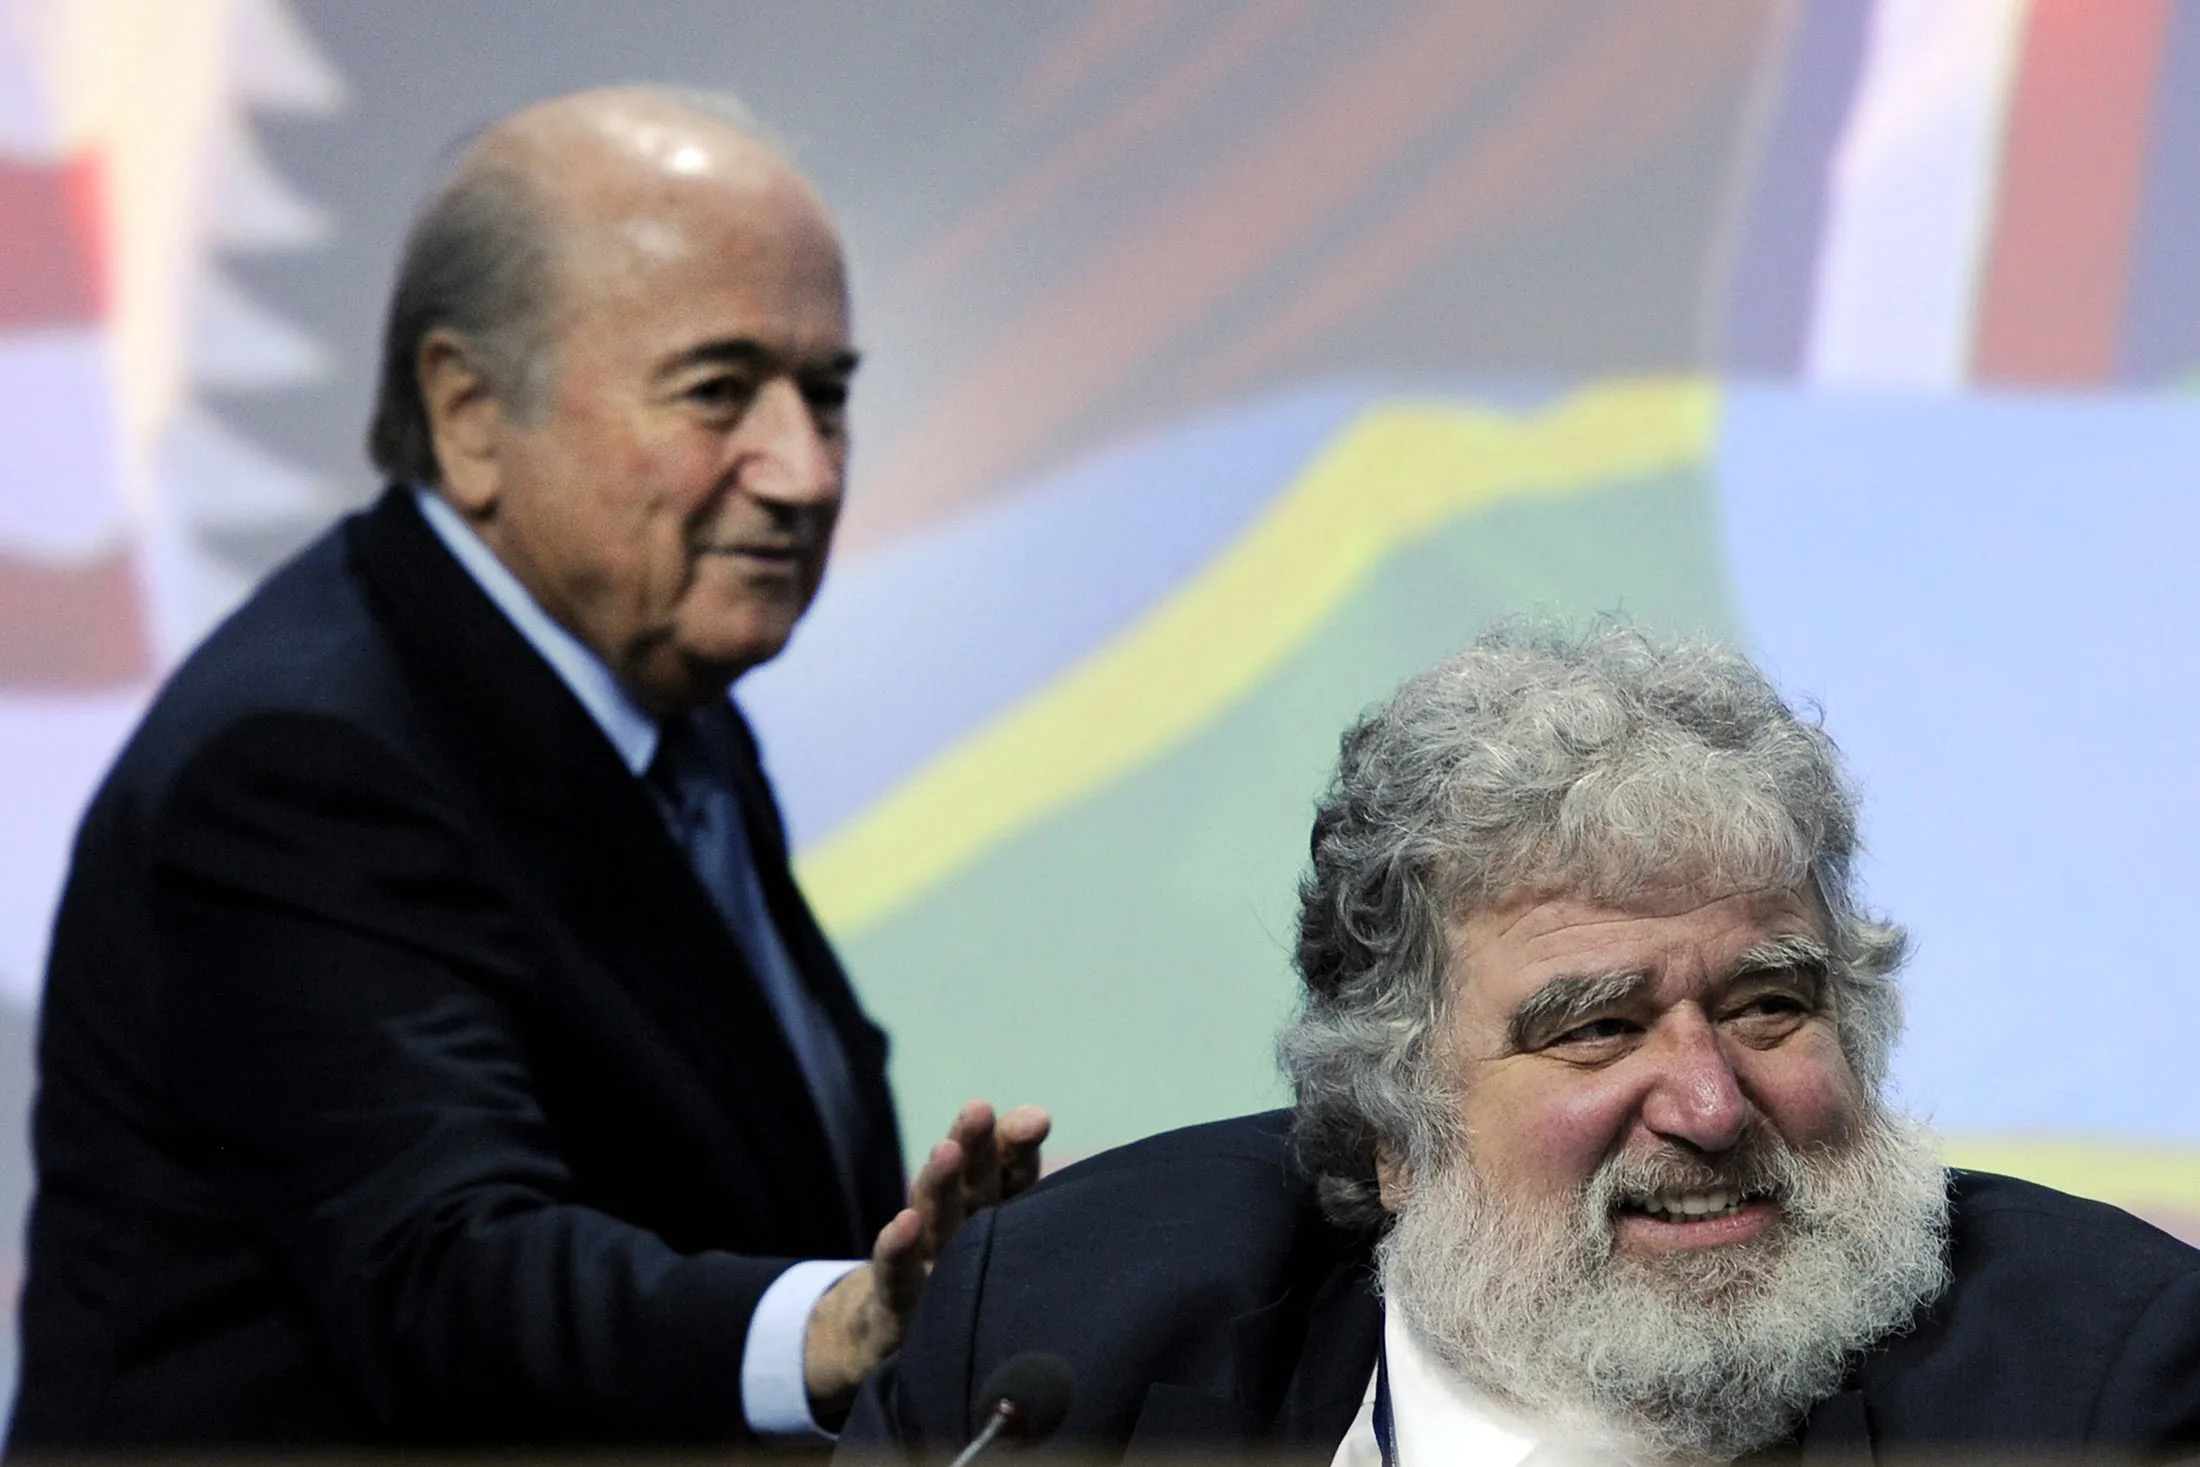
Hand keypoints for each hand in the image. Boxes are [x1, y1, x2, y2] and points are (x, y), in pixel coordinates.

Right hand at [803, 1099, 1049, 1420]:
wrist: (879, 1335)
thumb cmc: (953, 1283)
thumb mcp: (994, 1250)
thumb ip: (1022, 1201)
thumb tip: (1050, 1137)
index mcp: (990, 1217)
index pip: (1010, 1174)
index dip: (1017, 1146)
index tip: (1037, 1121)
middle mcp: (958, 1233)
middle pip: (972, 1185)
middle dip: (976, 1146)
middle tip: (979, 1111)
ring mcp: (925, 1267)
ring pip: (936, 1219)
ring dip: (941, 1183)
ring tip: (947, 1151)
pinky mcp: (894, 1307)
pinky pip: (897, 1277)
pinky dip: (899, 1250)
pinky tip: (905, 1223)